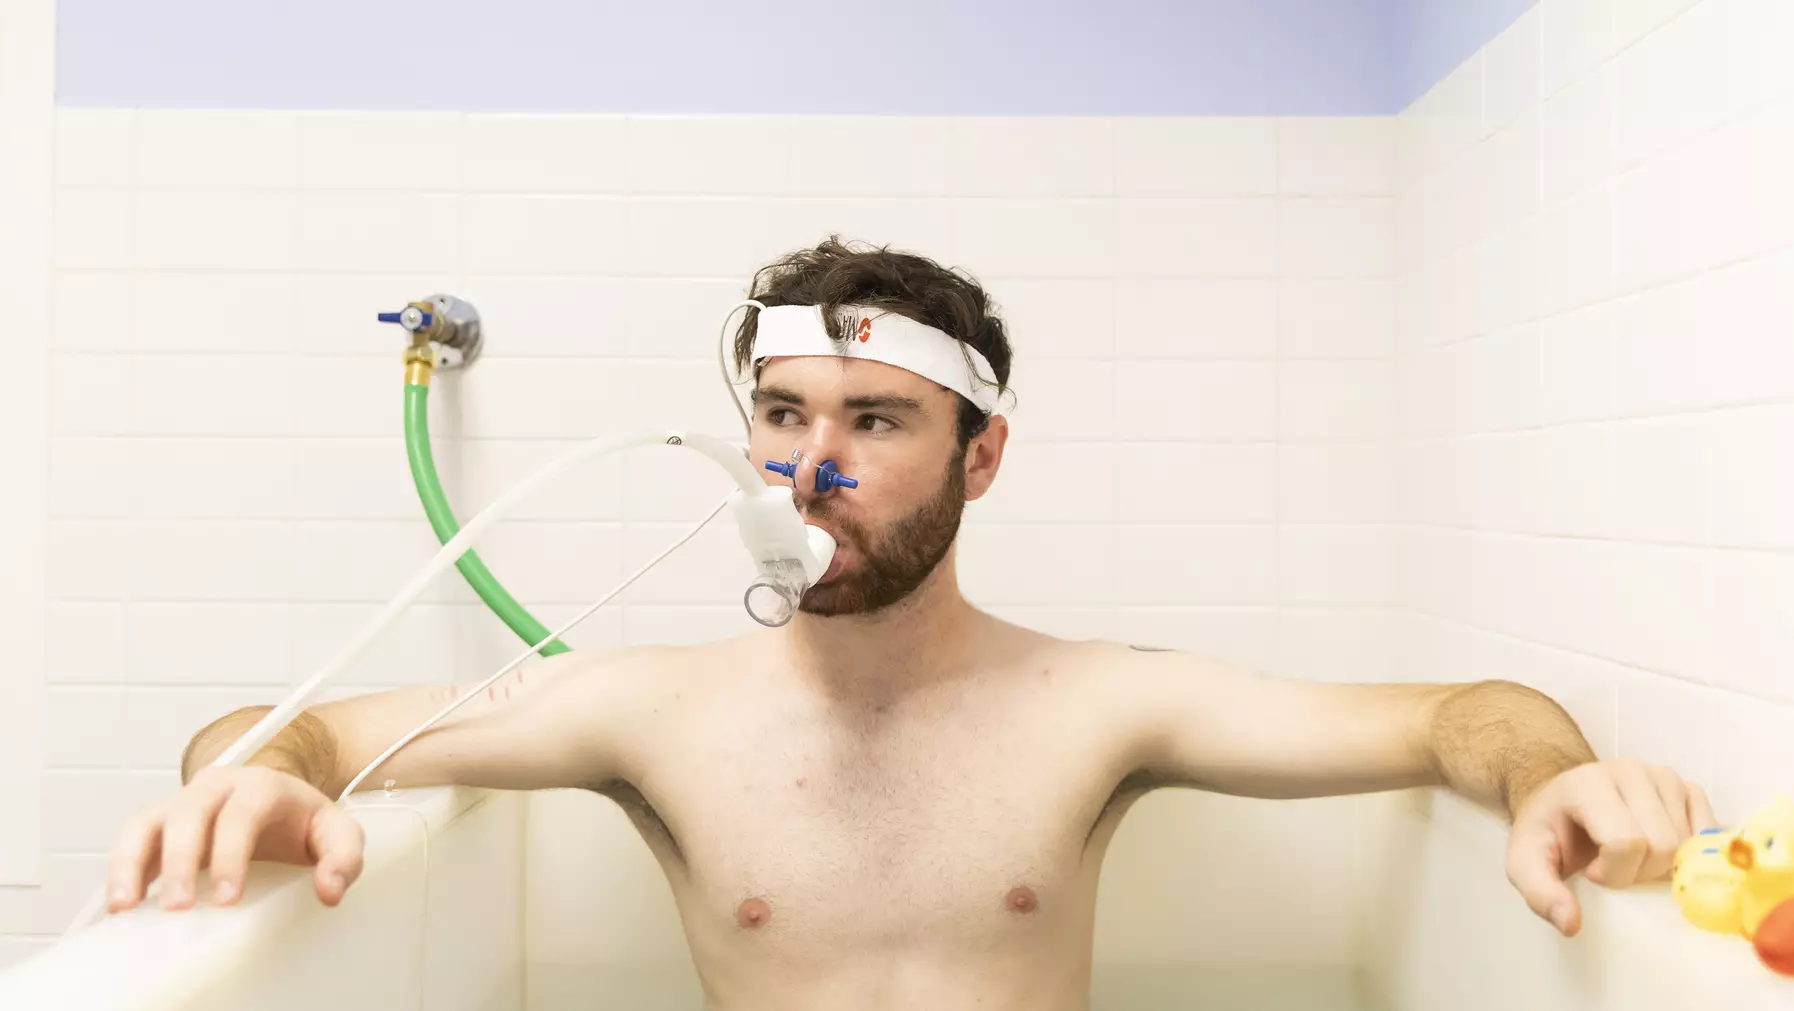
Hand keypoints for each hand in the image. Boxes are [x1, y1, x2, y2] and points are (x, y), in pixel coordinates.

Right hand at [106, 765, 364, 912]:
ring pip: (147, 822)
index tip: (227, 898)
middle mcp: (216, 788)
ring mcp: (183, 803)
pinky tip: (118, 902)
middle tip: (179, 907)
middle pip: (190, 814)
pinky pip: (131, 839)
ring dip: (131, 862)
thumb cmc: (302, 820)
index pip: (242, 813)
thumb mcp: (336, 833)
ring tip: (125, 905)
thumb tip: (329, 889)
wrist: (279, 800)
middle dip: (181, 861)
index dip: (231, 855)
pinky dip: (120, 867)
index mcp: (261, 785)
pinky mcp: (160, 824)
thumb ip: (343, 857)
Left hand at [1504, 757, 1715, 936]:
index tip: (1592, 873)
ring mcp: (1664, 776)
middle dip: (1639, 873)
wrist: (1562, 803)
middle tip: (1613, 869)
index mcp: (1588, 783)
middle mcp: (1630, 770)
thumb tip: (1571, 924)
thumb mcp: (1525, 863)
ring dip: (1662, 866)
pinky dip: (1687, 855)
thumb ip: (1540, 892)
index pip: (1626, 841)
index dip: (1613, 873)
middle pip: (1662, 845)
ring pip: (1686, 844)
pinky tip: (1657, 852)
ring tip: (1631, 858)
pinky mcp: (1688, 788)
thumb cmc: (1549, 832)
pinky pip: (1707, 834)